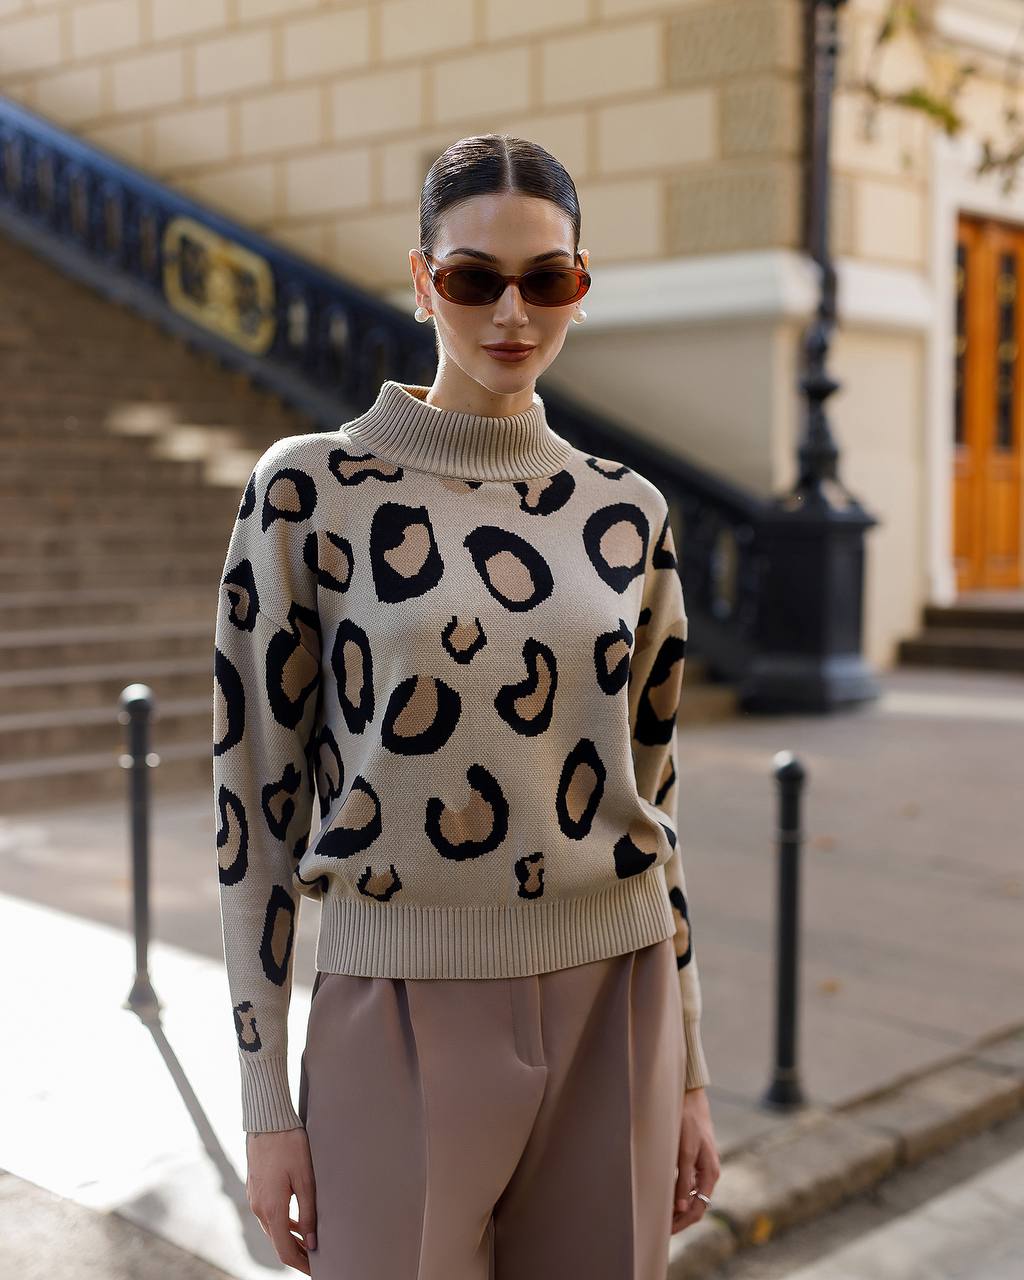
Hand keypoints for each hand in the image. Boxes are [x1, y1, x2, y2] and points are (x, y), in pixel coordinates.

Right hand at [246, 1126, 317, 1273]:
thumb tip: (311, 1242)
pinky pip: (269, 1215)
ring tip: (309, 1246)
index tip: (316, 1270)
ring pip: (273, 1230)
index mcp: (272, 1209)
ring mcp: (255, 1199)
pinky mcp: (255, 1189)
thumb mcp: (306, 1178)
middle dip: (297, 1255)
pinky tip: (296, 1223)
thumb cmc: (289, 1145)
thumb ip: (309, 1212)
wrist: (267, 1121)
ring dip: (290, 1240)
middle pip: (278, 1243)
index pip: (285, 1250)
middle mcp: (259, 1208)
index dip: (301, 1264)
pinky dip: (283, 1225)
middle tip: (316, 1260)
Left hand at [672, 1086, 719, 1233]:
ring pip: (691, 1196)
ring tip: (659, 1214)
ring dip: (677, 1207)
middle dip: (679, 1218)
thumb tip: (680, 1208)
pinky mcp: (694, 1159)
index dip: (682, 1222)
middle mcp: (708, 1173)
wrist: (689, 1098)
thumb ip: (683, 1179)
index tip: (666, 1230)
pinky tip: (664, 1194)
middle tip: (660, 1227)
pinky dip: (677, 1193)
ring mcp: (702, 1167)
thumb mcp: (685, 1151)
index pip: (698, 1209)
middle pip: (696, 1205)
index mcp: (710, 1174)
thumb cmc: (688, 1122)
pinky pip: (688, 1184)